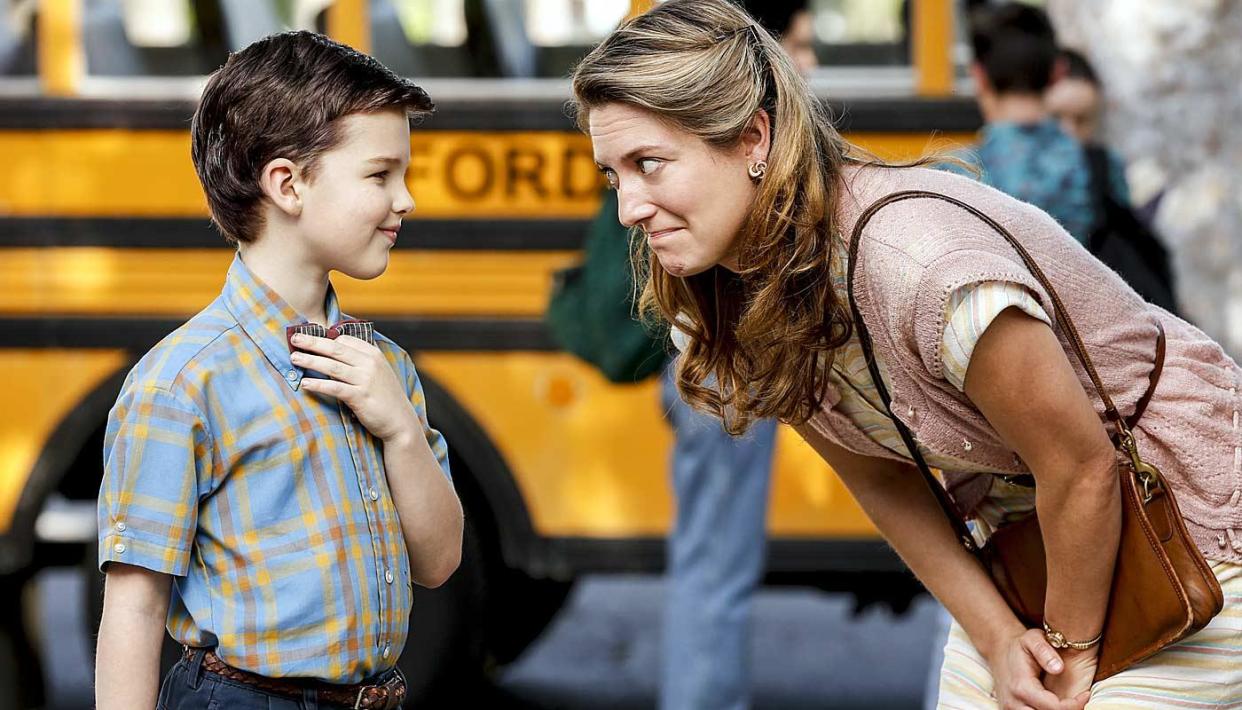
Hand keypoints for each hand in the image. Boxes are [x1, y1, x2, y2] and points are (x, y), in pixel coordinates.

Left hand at [290, 333, 418, 442]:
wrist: (400, 421)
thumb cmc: (386, 397)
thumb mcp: (378, 373)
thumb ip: (360, 361)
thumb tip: (335, 352)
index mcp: (374, 354)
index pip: (345, 340)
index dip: (325, 338)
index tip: (309, 338)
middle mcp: (370, 364)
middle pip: (336, 349)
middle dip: (313, 342)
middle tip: (295, 338)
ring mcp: (366, 380)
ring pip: (332, 366)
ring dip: (311, 361)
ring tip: (294, 358)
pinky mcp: (360, 397)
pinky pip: (334, 388)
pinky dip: (318, 385)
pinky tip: (305, 384)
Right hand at [986, 628, 1089, 709]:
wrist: (999, 652)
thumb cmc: (1020, 646)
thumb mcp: (1032, 638)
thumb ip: (1044, 650)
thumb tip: (1058, 668)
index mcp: (1022, 687)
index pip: (1056, 708)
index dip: (1075, 705)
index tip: (1086, 694)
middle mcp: (1014, 703)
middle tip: (1078, 701)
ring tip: (1067, 703)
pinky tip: (1054, 705)